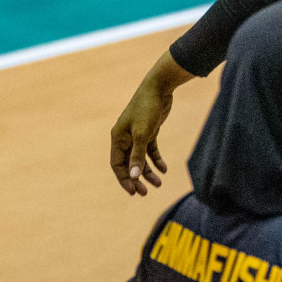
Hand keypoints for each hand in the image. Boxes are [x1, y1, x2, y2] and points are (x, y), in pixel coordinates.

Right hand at [110, 51, 191, 195]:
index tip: (134, 192)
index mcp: (118, 139)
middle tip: (144, 193)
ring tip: (159, 184)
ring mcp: (137, 135)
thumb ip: (138, 155)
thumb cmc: (147, 109)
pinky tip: (164, 169)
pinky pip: (150, 151)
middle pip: (128, 164)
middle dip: (136, 179)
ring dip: (148, 172)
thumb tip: (133, 176)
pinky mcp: (150, 132)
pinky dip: (156, 160)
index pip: (117, 165)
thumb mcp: (143, 134)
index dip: (124, 179)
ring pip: (140, 159)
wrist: (159, 88)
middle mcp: (125, 138)